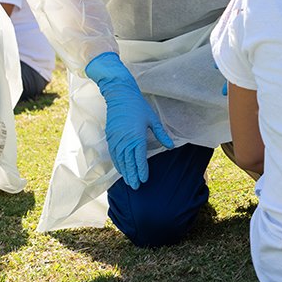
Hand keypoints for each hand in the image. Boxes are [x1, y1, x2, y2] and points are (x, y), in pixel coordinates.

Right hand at [85, 52, 173, 187]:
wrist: (120, 95)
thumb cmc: (138, 106)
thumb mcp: (153, 119)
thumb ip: (161, 134)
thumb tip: (170, 145)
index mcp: (137, 137)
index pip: (139, 159)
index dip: (141, 170)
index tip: (144, 180)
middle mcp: (125, 140)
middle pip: (128, 162)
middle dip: (132, 175)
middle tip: (136, 187)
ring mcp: (116, 139)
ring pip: (120, 160)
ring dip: (124, 171)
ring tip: (129, 181)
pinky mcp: (110, 136)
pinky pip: (113, 154)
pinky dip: (117, 163)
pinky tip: (120, 168)